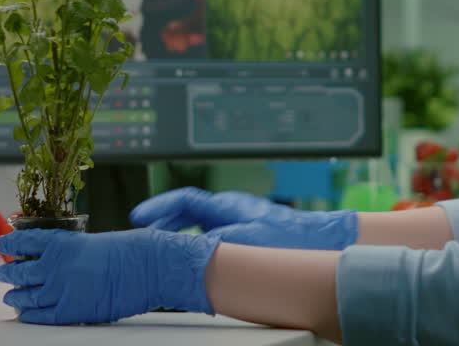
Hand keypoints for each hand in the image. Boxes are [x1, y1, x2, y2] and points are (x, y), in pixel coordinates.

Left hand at [0, 228, 217, 324]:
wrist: (149, 268)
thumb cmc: (131, 251)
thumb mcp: (94, 242)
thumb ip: (71, 251)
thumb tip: (57, 260)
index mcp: (62, 243)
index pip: (24, 241)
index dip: (10, 242)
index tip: (4, 243)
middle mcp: (55, 266)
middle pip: (19, 271)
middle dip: (9, 272)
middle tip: (4, 272)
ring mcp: (60, 290)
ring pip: (25, 295)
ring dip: (15, 295)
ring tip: (11, 296)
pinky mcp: (69, 311)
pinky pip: (39, 316)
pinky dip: (30, 314)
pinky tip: (26, 313)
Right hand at [130, 186, 357, 250]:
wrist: (318, 240)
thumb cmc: (287, 238)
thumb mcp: (242, 243)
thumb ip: (210, 245)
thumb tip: (184, 251)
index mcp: (226, 205)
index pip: (185, 199)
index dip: (159, 206)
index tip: (139, 216)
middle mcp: (230, 209)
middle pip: (188, 211)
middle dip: (164, 222)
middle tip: (145, 233)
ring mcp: (237, 219)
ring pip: (198, 223)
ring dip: (179, 233)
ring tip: (163, 247)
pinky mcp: (245, 232)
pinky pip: (211, 234)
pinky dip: (195, 242)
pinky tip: (192, 258)